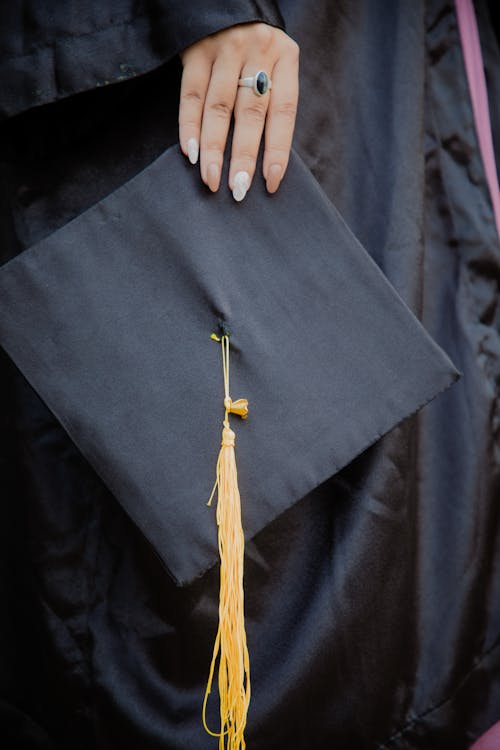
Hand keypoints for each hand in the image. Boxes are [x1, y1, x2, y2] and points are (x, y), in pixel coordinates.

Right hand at [179, 22, 298, 200]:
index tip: (270, 183)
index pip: (284, 113)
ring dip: (213, 149)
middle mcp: (257, 52)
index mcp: (285, 58)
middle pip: (250, 114)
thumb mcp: (275, 62)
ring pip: (219, 109)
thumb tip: (263, 159)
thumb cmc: (255, 46)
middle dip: (243, 157)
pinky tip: (190, 153)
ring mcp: (225, 49)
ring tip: (211, 180)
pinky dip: (189, 126)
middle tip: (237, 190)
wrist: (226, 0)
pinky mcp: (196, 51)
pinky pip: (191, 96)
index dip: (277, 151)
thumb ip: (273, 98)